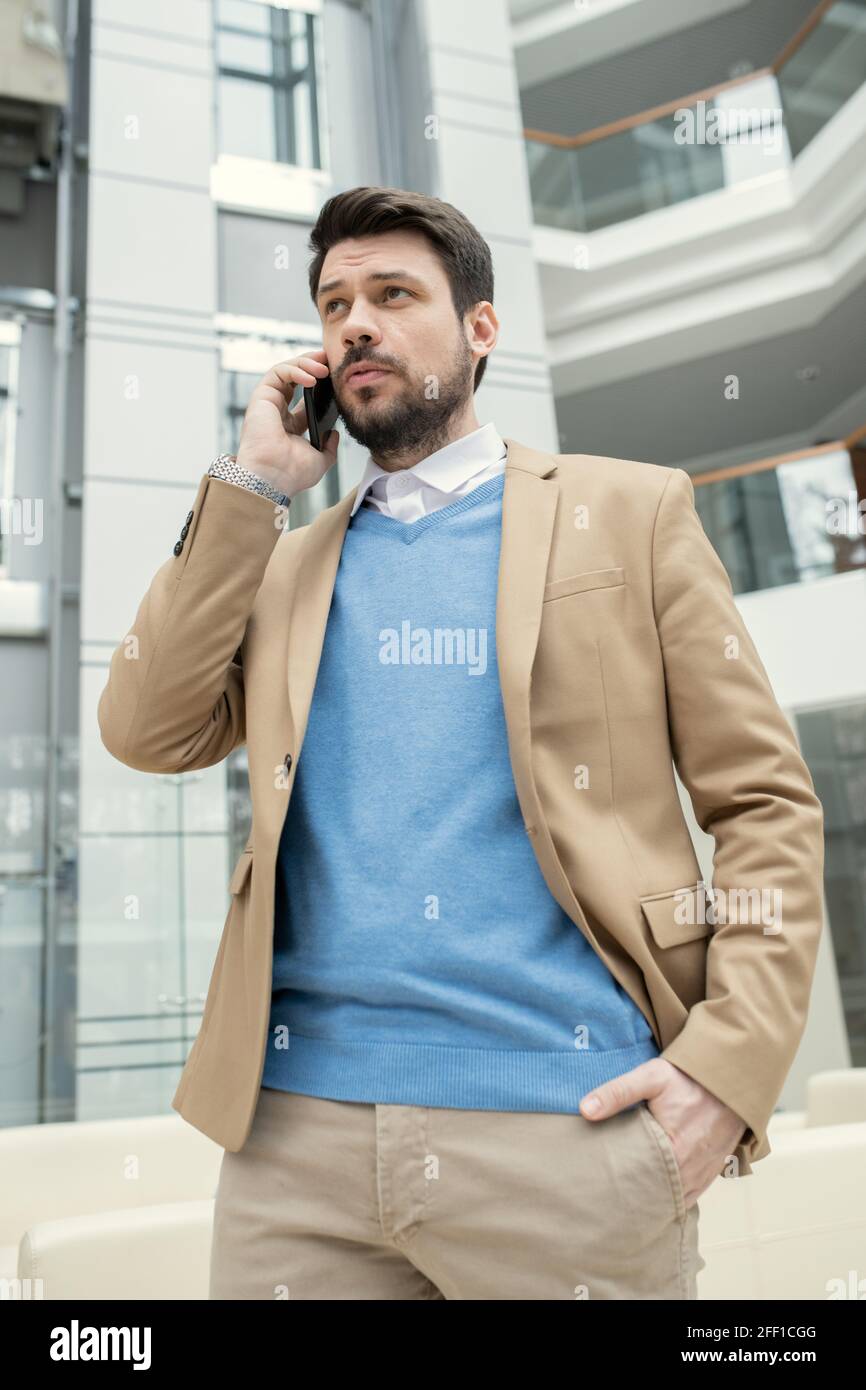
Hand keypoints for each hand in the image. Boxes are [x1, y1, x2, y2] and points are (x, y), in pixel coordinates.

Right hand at [235, 349, 338, 500]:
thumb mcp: (319, 461)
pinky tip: (312, 379)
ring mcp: (268, 403)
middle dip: (313, 365)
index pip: (305, 397)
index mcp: (289, 426)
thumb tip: (334, 434)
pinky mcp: (261, 397)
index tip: (337, 378)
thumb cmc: (291, 475)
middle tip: (331, 360)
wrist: (273, 478)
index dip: (321, 384)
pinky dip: (295, 370)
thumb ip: (329, 448)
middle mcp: (277, 412)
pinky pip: (278, 372)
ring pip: (286, 370)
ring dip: (306, 363)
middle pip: (295, 378)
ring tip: (325, 368)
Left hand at [579, 1058, 747, 1204]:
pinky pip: (690, 1194)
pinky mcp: (712, 1170)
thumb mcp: (652, 1076)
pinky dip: (673, 1196)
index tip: (599, 1185)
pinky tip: (654, 1195)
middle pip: (656, 1193)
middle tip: (607, 1196)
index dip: (619, 1185)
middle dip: (634, 1195)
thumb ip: (618, 1092)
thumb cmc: (688, 1077)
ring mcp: (703, 1172)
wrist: (730, 1078)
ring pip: (673, 1197)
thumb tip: (585, 1110)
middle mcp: (691, 1168)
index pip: (639, 1181)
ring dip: (654, 1197)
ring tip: (626, 1198)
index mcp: (675, 1150)